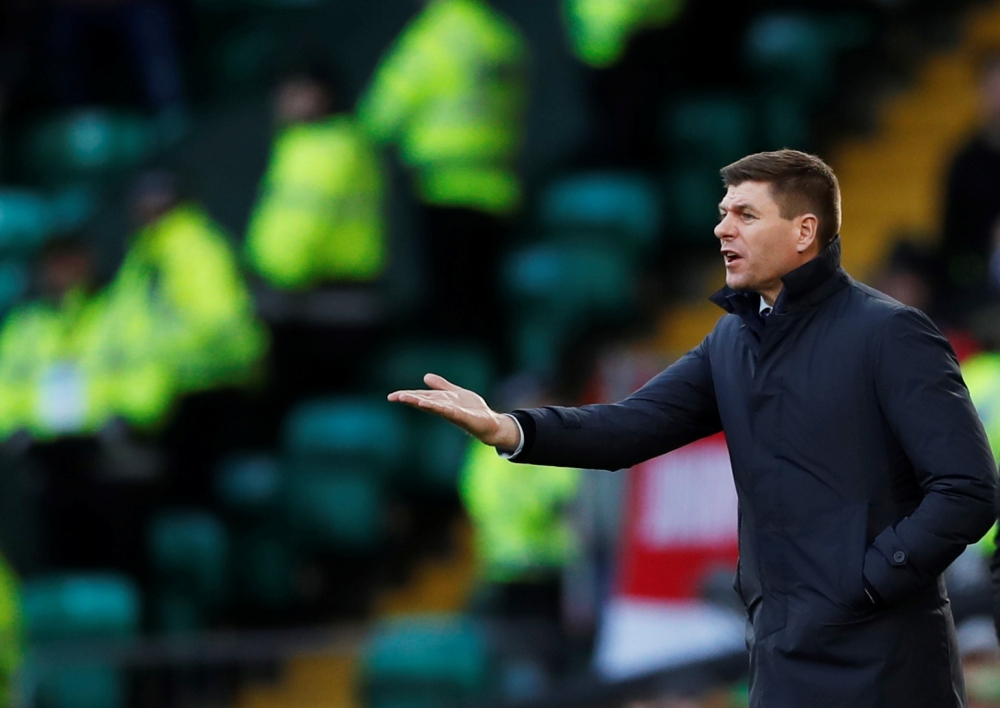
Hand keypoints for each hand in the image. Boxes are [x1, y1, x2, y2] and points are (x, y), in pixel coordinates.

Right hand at [387, 373, 520, 449]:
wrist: (490, 422)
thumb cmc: (473, 410)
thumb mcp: (455, 393)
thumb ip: (442, 386)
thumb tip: (425, 377)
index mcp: (440, 401)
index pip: (421, 397)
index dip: (407, 395)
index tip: (392, 396)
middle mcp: (443, 408)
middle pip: (424, 402)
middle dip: (409, 399)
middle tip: (394, 397)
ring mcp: (452, 413)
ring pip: (434, 407)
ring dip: (421, 403)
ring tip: (408, 399)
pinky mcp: (463, 417)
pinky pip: (450, 411)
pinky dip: (441, 408)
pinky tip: (432, 405)